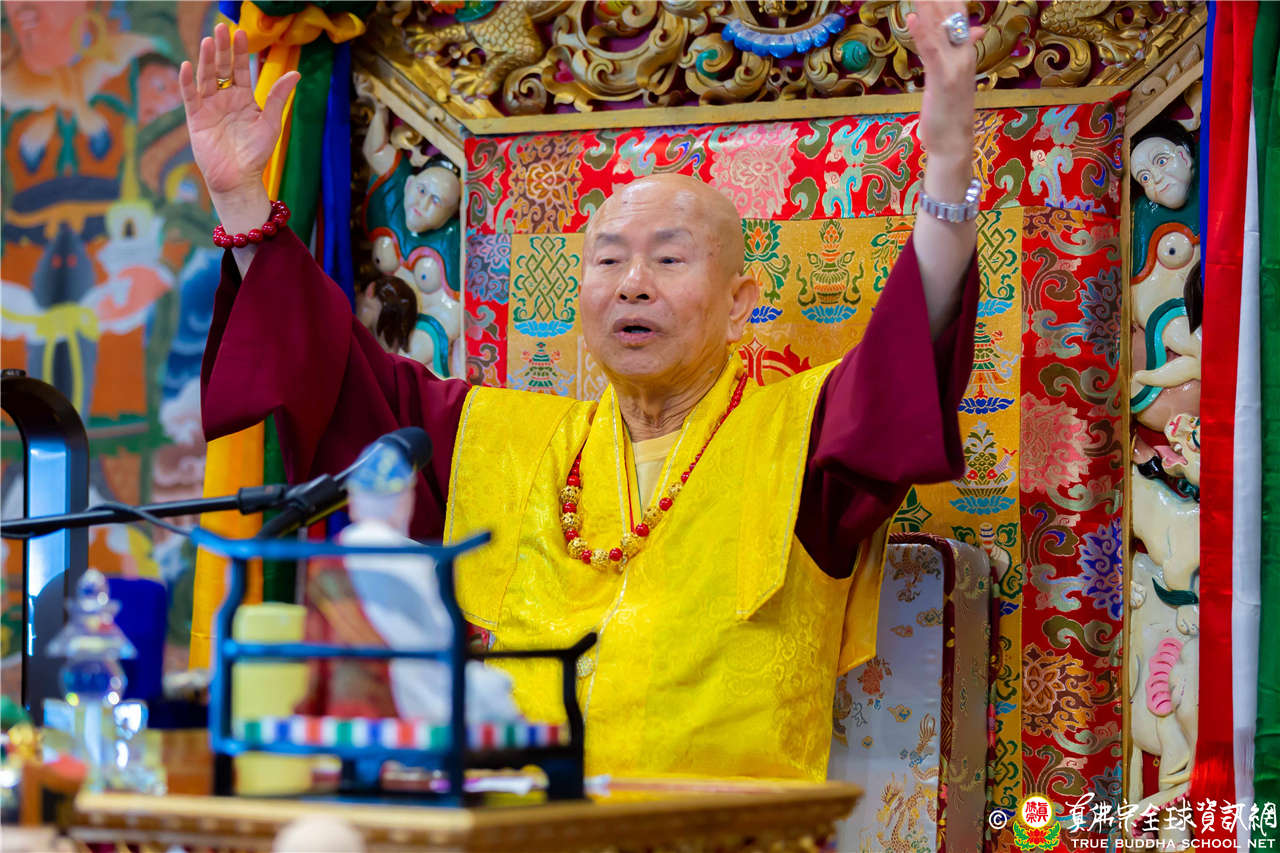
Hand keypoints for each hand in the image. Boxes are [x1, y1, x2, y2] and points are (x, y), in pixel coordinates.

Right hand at [179, 23, 298, 212]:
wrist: (239, 178)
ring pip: (206, 78)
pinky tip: (187, 66)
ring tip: (207, 41)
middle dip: (221, 49)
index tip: (240, 33)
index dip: (240, 52)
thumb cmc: (256, 153)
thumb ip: (278, 97)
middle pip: (221, 68)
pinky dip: (187, 82)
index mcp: (244, 98)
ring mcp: (209, 107)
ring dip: (205, 59)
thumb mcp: (270, 122)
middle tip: (221, 28)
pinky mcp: (196, 118)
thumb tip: (296, 73)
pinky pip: (190, 97)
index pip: (240, 69)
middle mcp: (225, 99)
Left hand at [906, 2, 983, 158]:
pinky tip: (912, 18)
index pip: (956, 8)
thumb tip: (973, 29)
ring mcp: (954, 65)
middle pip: (950, 9)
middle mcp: (963, 51)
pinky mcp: (942, 80)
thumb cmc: (950, 108)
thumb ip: (957, 48)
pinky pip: (932, 53)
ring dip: (927, 3)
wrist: (954, 141)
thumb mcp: (953, 73)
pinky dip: (922, 35)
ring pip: (940, 26)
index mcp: (963, 47)